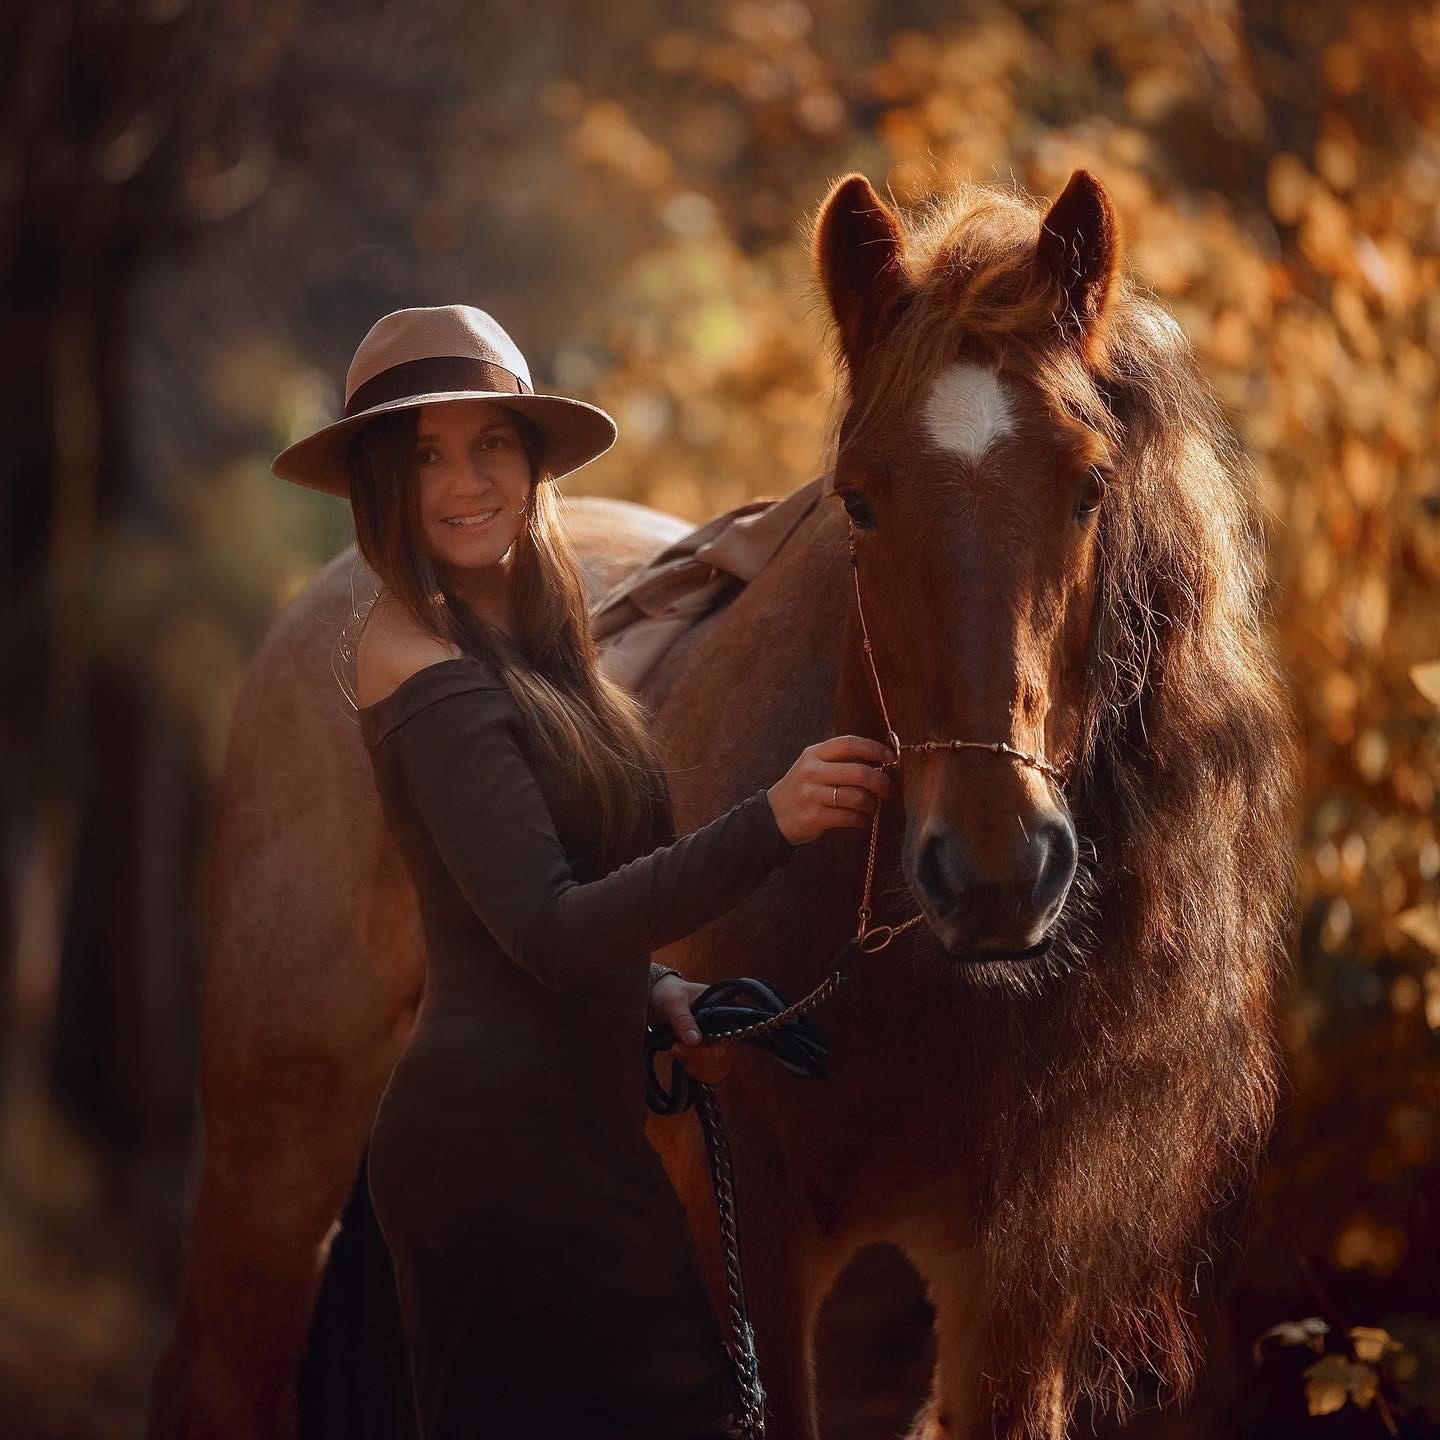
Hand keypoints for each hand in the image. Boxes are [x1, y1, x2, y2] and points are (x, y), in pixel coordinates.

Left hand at [647, 974, 736, 1083]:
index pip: (730, 1037)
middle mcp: (726, 1027)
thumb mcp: (672, 1002)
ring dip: (698, 1068)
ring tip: (677, 1052)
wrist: (654, 999)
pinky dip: (698, 1073)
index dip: (711, 1050)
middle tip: (676, 1048)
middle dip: (700, 1060)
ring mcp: (717, 1041)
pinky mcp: (707, 1053)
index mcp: (724, 1009)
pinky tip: (683, 1063)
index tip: (684, 1046)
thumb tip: (694, 1041)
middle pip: (726, 1056)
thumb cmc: (666, 994)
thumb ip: (682, 1020)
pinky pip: (711, 1072)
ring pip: (720, 1068)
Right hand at [764, 734, 895, 845]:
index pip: (850, 744)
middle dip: (881, 782)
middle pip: (859, 772)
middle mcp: (812, 771)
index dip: (874, 749)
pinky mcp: (815, 817)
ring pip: (857, 797)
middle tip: (888, 790)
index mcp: (813, 754)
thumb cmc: (802, 789)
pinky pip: (850, 817)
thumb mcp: (813, 766)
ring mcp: (812, 795)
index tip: (890, 758)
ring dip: (872, 804)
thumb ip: (840, 760)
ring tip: (871, 807)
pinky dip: (861, 820)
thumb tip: (881, 762)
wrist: (773, 815)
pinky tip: (860, 819)